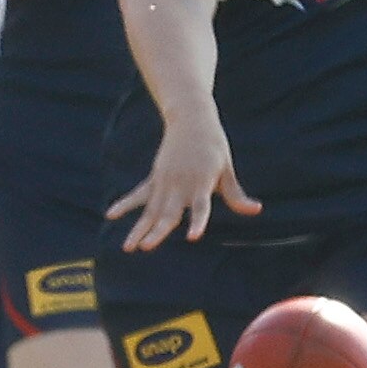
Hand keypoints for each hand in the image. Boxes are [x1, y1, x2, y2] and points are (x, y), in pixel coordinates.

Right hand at [108, 108, 258, 249]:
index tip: (192, 236)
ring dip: (139, 228)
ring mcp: (164, 181)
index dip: (197, 221)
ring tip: (128, 247)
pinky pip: (138, 195)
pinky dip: (125, 205)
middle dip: (156, 231)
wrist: (191, 119)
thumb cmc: (214, 146)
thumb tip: (256, 209)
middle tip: (146, 248)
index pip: (200, 206)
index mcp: (201, 181)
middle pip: (167, 212)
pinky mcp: (155, 178)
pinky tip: (111, 215)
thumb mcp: (226, 169)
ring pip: (150, 210)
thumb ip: (235, 194)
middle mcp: (180, 183)